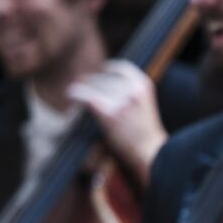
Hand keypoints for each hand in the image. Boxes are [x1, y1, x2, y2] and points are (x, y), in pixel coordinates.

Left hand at [68, 60, 167, 185]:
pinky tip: (70, 95)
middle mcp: (132, 90)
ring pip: (95, 87)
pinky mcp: (109, 114)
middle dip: (93, 81)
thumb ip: (132, 97)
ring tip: (75, 93)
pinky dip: (76, 94)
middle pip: (106, 78)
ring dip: (85, 89)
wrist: (152, 154)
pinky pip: (86, 96)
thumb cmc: (148, 138)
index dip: (110, 68)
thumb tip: (109, 91)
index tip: (101, 70)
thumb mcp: (145, 109)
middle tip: (82, 81)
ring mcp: (120, 101)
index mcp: (144, 86)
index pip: (123, 68)